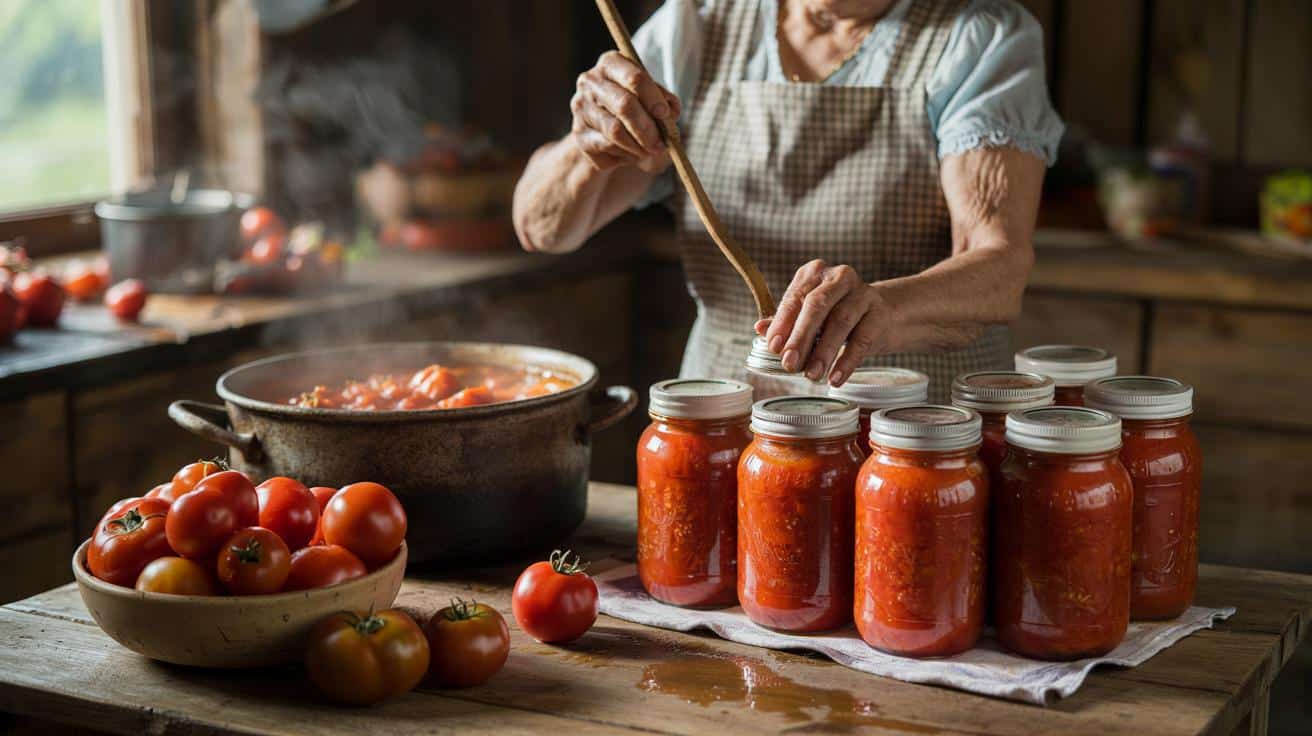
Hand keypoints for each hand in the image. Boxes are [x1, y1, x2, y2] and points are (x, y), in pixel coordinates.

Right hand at [570, 52, 679, 172]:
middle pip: (624, 104)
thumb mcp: (652, 99)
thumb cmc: (635, 109)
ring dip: (639, 145)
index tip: (665, 115)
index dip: (653, 98)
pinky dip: (626, 154)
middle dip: (647, 128)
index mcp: (611, 64)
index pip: (635, 78)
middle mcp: (590, 81)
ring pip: (615, 131)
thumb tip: (670, 112)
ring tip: (650, 150)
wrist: (607, 134)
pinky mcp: (579, 135)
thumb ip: (663, 101)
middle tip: (662, 144)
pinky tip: (632, 152)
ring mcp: (581, 108)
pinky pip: (608, 147)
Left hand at [754, 260, 890, 385]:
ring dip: (823, 352)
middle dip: (801, 337)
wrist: (885, 314)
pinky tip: (835, 378)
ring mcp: (863, 294)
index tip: (774, 347)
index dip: (782, 323)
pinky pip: (862, 340)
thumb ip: (786, 321)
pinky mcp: (880, 314)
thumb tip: (759, 328)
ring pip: (840, 322)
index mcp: (815, 274)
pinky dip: (847, 361)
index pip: (795, 297)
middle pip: (817, 306)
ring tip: (812, 375)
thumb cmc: (838, 313)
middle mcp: (839, 278)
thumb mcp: (811, 315)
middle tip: (789, 364)